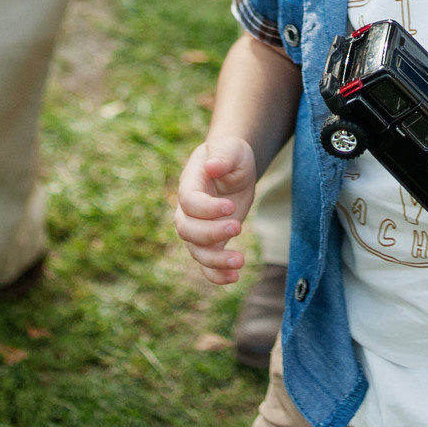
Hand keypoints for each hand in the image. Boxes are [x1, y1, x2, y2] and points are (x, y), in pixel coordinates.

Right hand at [173, 138, 258, 285]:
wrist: (234, 168)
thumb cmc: (230, 155)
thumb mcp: (231, 148)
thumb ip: (222, 155)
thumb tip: (212, 167)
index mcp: (190, 183)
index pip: (189, 202)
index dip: (207, 208)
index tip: (231, 207)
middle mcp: (188, 209)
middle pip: (187, 229)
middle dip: (211, 233)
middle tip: (237, 227)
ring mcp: (198, 228)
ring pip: (196, 251)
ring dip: (215, 260)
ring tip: (240, 262)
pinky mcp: (211, 241)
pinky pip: (206, 264)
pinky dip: (216, 275)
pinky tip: (234, 278)